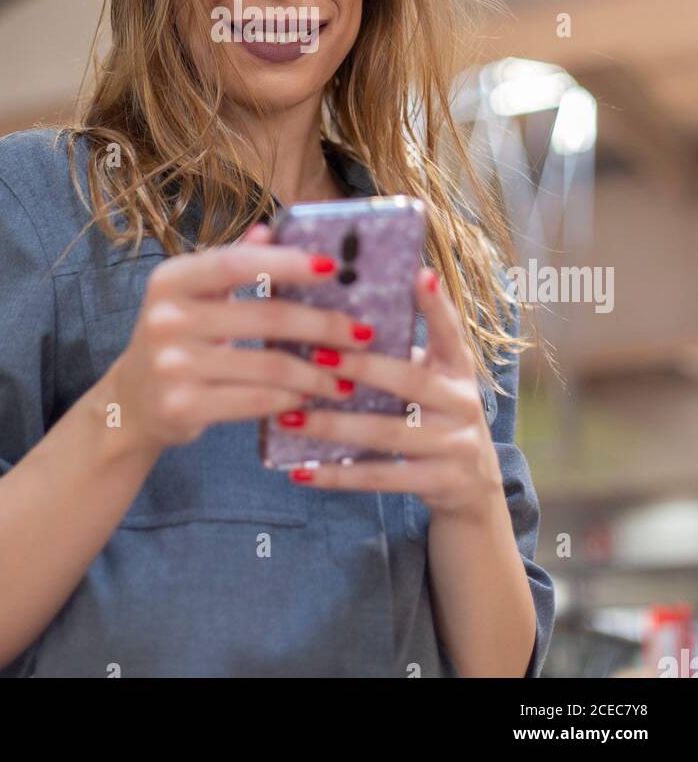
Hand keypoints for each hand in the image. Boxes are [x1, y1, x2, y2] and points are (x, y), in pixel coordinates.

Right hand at [105, 222, 376, 455]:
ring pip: (268, 365)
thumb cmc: (175, 338)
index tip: (332, 266)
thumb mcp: (192, 294)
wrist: (130, 402)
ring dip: (318, 372)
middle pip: (266, 317)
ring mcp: (172, 364)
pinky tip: (313, 397)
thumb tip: (271, 229)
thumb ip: (231, 261)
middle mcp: (166, 318)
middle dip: (324, 326)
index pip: (238, 263)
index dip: (288, 263)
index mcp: (171, 279)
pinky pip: (255, 401)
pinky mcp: (183, 406)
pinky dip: (292, 399)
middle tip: (364, 332)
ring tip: (349, 375)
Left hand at [271, 242, 502, 520]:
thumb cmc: (432, 415)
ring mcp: (456, 445)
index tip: (419, 274)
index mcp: (457, 368)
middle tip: (315, 355)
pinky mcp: (440, 483)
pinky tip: (301, 470)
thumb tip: (331, 316)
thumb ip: (397, 353)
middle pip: (410, 381)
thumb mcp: (430, 380)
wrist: (473, 487)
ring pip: (387, 432)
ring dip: (334, 425)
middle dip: (361, 367)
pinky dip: (338, 474)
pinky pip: (381, 477)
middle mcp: (463, 402)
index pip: (449, 330)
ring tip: (289, 416)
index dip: (435, 304)